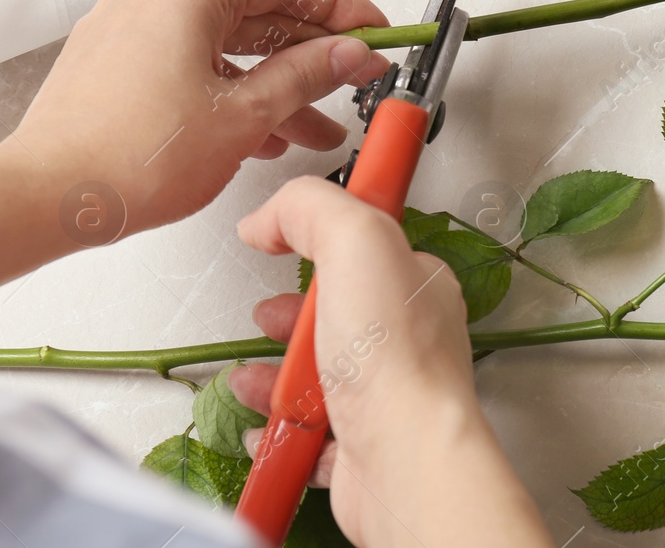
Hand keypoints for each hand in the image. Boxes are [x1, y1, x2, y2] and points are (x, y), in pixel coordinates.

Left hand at [0, 0, 394, 343]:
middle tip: (357, 76)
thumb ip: (308, 75)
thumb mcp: (246, 115)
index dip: (341, 6)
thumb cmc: (132, 157)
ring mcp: (129, 31)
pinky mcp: (115, 67)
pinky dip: (232, 92)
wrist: (45, 198)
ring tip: (318, 128)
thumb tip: (351, 52)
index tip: (375, 30)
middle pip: (255, 13)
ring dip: (275, 84)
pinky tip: (262, 133)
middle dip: (312, 53)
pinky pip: (191, 66)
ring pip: (224, 48)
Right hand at [232, 178, 552, 547]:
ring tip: (247, 379)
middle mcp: (409, 340)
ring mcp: (386, 394)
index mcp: (416, 285)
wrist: (402, 456)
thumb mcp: (355, 239)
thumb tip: (267, 216)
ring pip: (320, 376)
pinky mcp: (362, 445)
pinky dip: (278, 428)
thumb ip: (311, 207)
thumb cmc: (390, 354)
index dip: (321, 243)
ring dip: (274, 375)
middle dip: (291, 316)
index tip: (283, 245)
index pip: (368, 249)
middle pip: (339, 315)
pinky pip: (311, 434)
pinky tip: (260, 425)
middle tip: (267, 319)